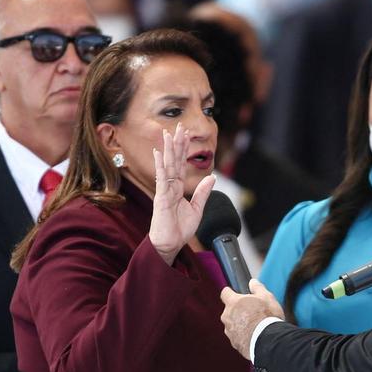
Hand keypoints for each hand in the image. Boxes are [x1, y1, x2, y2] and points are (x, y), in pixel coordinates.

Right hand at [148, 123, 215, 265]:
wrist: (170, 245)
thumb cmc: (180, 230)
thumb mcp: (197, 209)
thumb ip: (203, 193)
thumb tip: (212, 177)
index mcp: (177, 189)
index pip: (180, 165)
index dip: (183, 150)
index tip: (185, 135)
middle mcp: (170, 186)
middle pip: (174, 161)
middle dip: (177, 144)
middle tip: (179, 127)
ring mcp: (164, 191)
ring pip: (167, 166)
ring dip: (168, 149)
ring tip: (167, 134)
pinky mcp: (161, 198)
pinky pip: (161, 179)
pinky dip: (160, 165)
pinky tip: (159, 153)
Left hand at [220, 279, 283, 358]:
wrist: (268, 341)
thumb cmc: (267, 317)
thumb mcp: (267, 297)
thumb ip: (258, 288)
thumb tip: (253, 282)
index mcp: (233, 303)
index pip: (225, 293)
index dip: (230, 292)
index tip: (235, 293)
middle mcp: (227, 316)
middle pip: (229, 310)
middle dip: (238, 310)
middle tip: (252, 312)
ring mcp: (229, 331)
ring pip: (232, 324)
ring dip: (240, 324)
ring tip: (255, 326)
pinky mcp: (234, 343)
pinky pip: (237, 337)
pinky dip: (243, 335)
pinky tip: (254, 336)